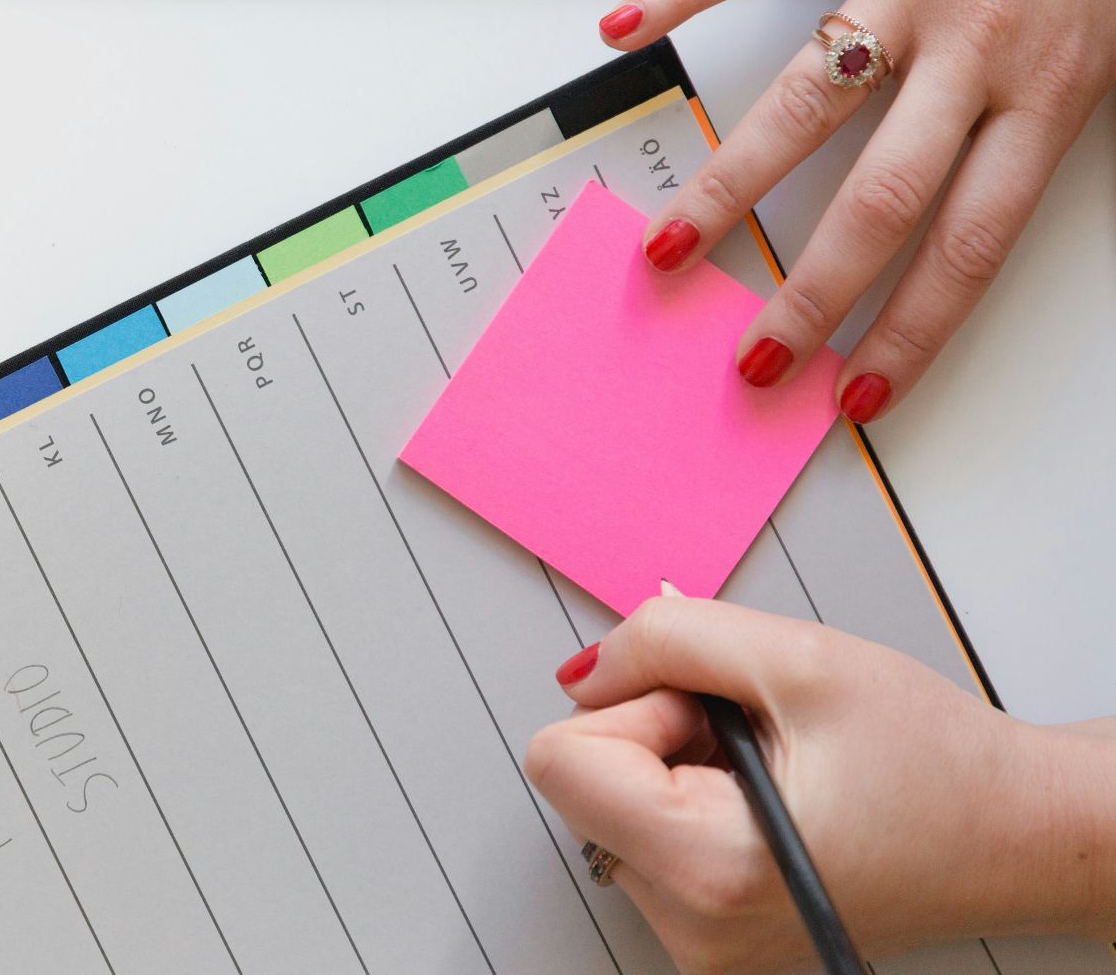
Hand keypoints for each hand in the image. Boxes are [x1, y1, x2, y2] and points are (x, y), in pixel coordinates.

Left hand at [524, 598, 1115, 973]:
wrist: (1021, 835)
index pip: (559, 760)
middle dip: (656, 734)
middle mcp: (691, 926)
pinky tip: (771, 800)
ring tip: (778, 771)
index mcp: (707, 868)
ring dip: (677, 766)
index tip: (715, 712)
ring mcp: (698, 940)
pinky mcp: (709, 933)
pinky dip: (693, 800)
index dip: (633, 708)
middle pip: (579, 782)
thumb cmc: (936, 762)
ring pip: (610, 805)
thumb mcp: (798, 657)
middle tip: (758, 739)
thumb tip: (585, 667)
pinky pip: (645, 837)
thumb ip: (666, 640)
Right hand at [595, 0, 1115, 421]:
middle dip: (808, 290)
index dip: (909, 331)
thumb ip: (1049, 121)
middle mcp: (976, 41)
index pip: (969, 243)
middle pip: (881, 197)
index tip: (855, 392)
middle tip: (754, 350)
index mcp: (1052, 84)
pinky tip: (624, 32)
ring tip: (670, 246)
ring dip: (727, 186)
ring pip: (806, 101)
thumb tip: (984, 217)